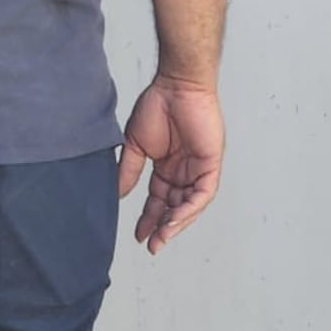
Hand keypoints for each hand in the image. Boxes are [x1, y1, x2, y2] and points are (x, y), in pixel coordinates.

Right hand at [118, 76, 223, 254]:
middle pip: (174, 207)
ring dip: (176, 223)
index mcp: (167, 167)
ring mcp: (199, 169)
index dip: (148, 218)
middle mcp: (184, 172)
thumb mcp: (135, 145)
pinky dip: (188, 209)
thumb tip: (118, 195)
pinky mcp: (211, 165)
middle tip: (151, 245)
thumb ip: (128, 171)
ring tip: (160, 238)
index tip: (138, 235)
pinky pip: (202, 194)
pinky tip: (174, 220)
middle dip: (162, 228)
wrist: (175, 86)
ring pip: (189, 206)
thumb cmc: (157, 106)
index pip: (158, 200)